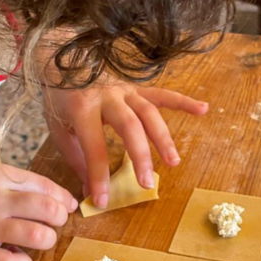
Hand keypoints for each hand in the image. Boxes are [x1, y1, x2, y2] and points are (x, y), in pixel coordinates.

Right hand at [0, 163, 77, 260]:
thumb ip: (11, 182)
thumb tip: (49, 199)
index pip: (45, 184)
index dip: (63, 198)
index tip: (68, 206)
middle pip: (49, 209)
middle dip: (59, 219)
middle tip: (51, 225)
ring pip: (39, 236)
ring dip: (45, 241)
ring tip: (35, 241)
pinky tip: (16, 258)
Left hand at [44, 82, 207, 207]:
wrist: (59, 59)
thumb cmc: (58, 98)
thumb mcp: (58, 129)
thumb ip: (76, 158)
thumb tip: (89, 189)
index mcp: (82, 108)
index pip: (93, 147)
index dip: (98, 175)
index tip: (102, 200)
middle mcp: (106, 97)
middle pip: (129, 127)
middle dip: (140, 156)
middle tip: (147, 183)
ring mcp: (123, 90)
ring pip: (149, 113)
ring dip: (163, 138)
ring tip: (174, 161)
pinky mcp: (135, 87)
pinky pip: (162, 93)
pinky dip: (183, 102)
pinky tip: (203, 109)